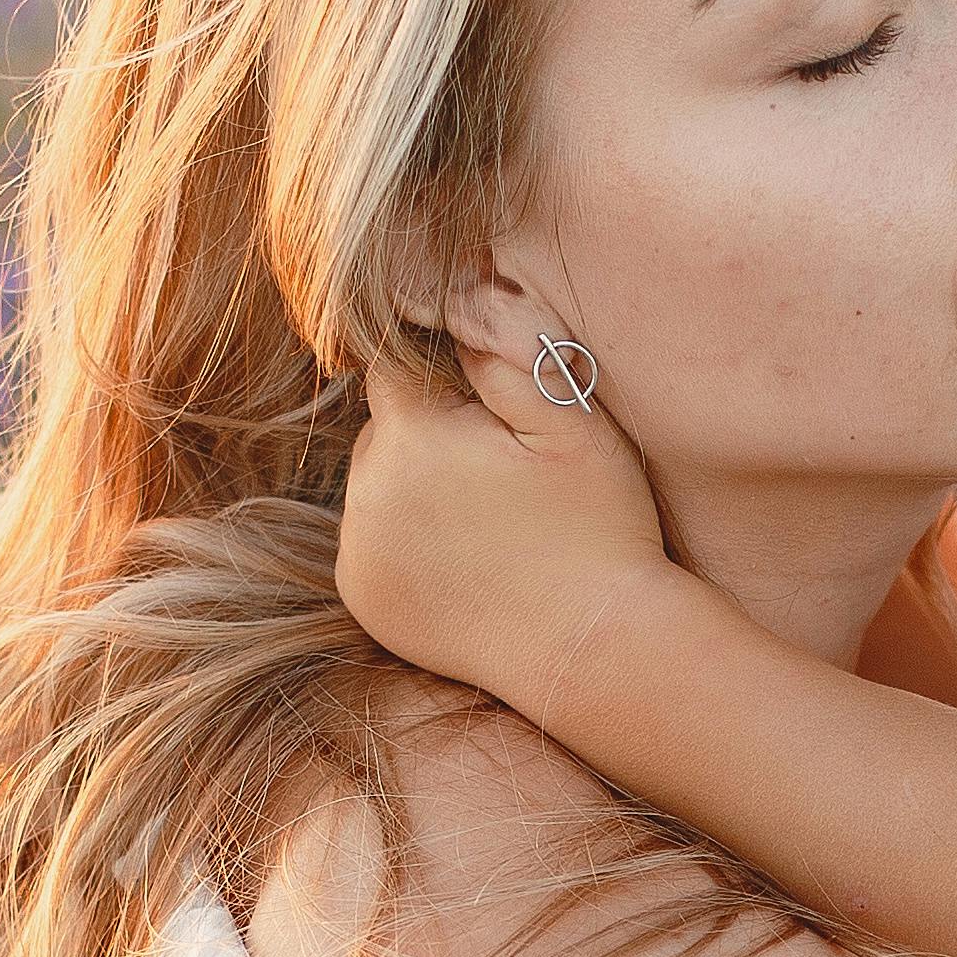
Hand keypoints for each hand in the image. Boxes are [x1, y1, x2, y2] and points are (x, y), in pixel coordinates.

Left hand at [334, 333, 681, 703]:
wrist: (593, 650)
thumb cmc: (598, 527)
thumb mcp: (573, 418)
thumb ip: (502, 350)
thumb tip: (450, 306)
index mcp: (411, 434)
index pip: (397, 364)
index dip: (444, 373)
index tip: (486, 404)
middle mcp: (367, 491)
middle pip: (385, 427)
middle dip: (430, 432)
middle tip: (501, 471)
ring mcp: (358, 550)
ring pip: (376, 483)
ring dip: (416, 485)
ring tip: (487, 518)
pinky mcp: (364, 596)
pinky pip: (372, 540)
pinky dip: (406, 540)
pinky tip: (466, 558)